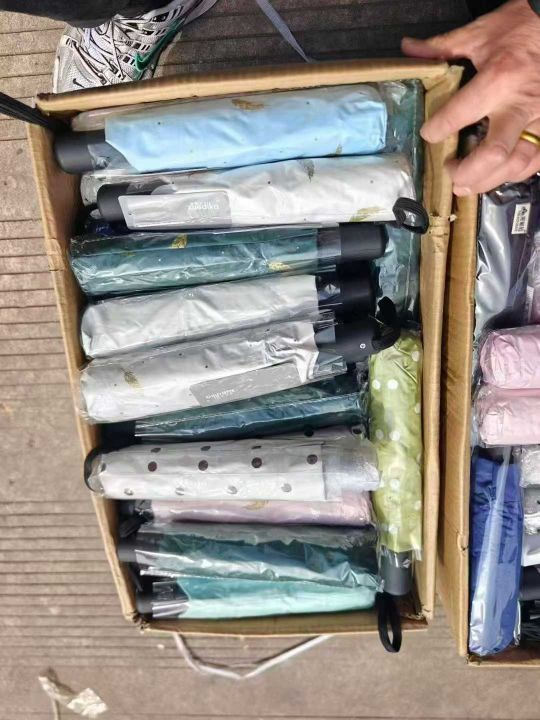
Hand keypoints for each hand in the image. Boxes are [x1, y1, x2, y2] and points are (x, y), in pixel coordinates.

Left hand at [402, 0, 539, 194]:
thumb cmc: (520, 27)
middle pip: (494, 154)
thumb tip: (409, 49)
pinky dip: (515, 173)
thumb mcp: (479, 33)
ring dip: (489, 181)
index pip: (458, 115)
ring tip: (467, 184)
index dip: (436, 131)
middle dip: (467, 172)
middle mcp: (520, 104)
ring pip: (517, 164)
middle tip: (450, 172)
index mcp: (498, 79)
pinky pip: (537, 161)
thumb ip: (442, 47)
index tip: (428, 134)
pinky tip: (497, 174)